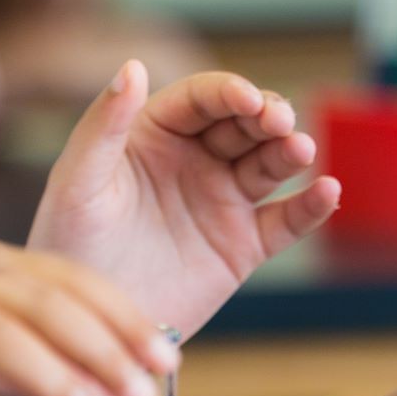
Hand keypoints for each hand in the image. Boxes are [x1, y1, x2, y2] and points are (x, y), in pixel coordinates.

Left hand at [26, 62, 340, 335]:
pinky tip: (327, 192)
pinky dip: (311, 206)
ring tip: (300, 151)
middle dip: (268, 116)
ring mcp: (222, 202)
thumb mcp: (78, 182)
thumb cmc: (68, 246)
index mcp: (155, 134)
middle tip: (279, 122)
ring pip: (270, 165)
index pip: (202, 99)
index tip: (247, 99)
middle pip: (245, 124)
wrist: (87, 330)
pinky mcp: (242, 247)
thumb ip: (104, 125)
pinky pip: (285, 221)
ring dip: (291, 152)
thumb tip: (133, 65)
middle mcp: (194, 161)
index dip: (229, 92)